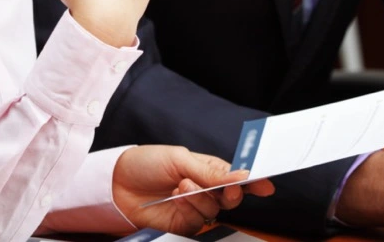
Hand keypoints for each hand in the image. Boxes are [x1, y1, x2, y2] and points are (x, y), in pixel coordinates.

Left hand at [111, 145, 274, 234]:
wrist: (117, 183)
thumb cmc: (147, 163)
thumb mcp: (180, 159)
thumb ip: (212, 171)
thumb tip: (242, 175)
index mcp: (207, 168)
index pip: (235, 176)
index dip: (252, 181)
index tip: (266, 185)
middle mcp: (204, 189)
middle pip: (231, 197)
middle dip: (231, 193)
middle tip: (225, 189)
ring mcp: (193, 208)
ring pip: (214, 210)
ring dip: (201, 198)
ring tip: (181, 185)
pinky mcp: (182, 224)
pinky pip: (197, 221)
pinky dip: (190, 209)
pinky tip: (177, 197)